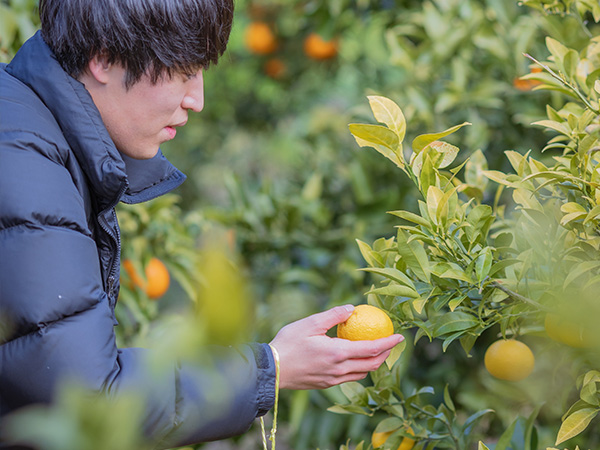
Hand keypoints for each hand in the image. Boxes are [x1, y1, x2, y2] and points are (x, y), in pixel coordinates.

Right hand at [269, 305, 403, 389]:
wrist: (271, 370)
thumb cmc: (288, 343)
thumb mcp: (310, 323)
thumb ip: (333, 315)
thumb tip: (352, 308)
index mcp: (337, 353)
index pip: (371, 348)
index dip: (388, 342)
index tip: (399, 336)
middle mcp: (339, 369)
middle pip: (372, 364)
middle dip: (385, 354)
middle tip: (390, 342)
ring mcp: (333, 379)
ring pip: (362, 373)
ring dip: (373, 363)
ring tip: (375, 350)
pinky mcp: (326, 384)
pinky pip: (350, 377)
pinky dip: (359, 368)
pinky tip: (354, 359)